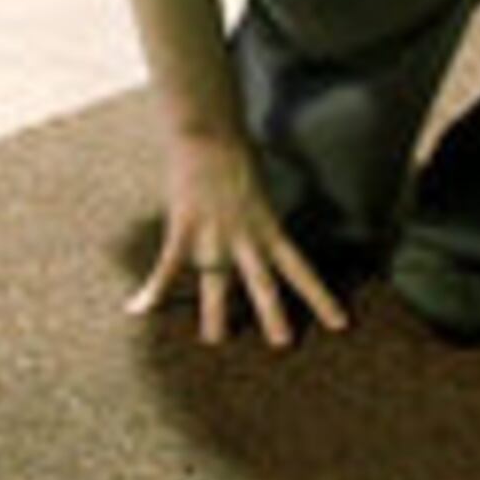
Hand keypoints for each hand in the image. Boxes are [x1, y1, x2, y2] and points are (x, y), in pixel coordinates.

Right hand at [123, 130, 351, 350]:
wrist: (209, 135)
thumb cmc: (236, 156)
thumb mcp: (261, 191)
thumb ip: (260, 217)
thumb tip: (262, 228)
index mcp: (270, 230)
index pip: (302, 271)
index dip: (321, 299)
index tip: (340, 324)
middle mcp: (247, 240)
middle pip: (264, 287)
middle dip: (273, 318)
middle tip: (283, 345)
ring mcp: (215, 238)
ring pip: (217, 285)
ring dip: (215, 316)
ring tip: (214, 341)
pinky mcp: (184, 230)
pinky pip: (168, 267)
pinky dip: (153, 289)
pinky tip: (138, 309)